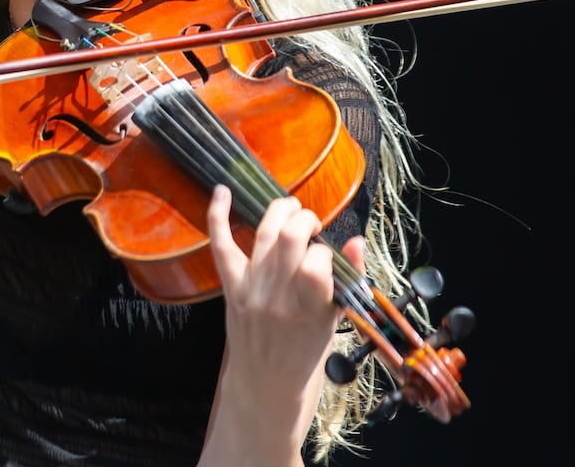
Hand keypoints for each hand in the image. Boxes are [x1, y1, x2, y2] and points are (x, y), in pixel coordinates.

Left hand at [206, 185, 366, 449]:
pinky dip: (218, 217)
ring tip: (290, 209)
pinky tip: (222, 191)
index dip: (325, 249)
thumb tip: (357, 240)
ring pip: (263, 236)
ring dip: (278, 211)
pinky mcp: (232, 288)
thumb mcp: (335, 319)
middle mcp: (278, 298)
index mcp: (310, 309)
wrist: (267, 382)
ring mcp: (252, 291)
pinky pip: (221, 247)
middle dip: (303, 219)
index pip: (317, 262)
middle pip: (288, 239)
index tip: (326, 254)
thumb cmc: (307, 350)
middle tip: (311, 223)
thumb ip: (347, 279)